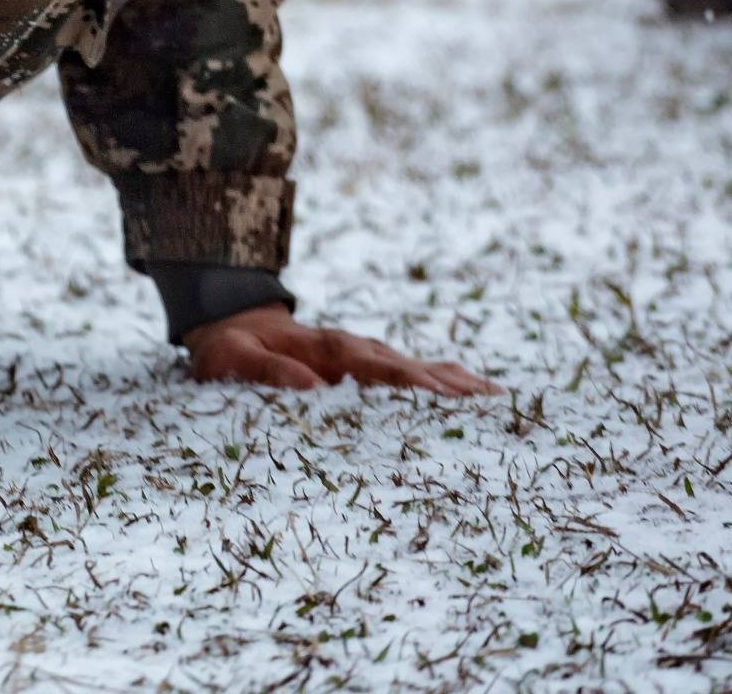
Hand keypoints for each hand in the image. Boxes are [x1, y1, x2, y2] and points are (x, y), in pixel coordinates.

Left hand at [182, 305, 498, 395]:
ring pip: (422, 369)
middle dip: (447, 388)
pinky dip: (452, 384)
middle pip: (409, 369)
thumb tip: (307, 386)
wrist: (232, 322)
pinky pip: (419, 373)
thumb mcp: (229, 358)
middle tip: (492, 409)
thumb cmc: (229, 348)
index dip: (402, 381)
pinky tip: (483, 398)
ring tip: (502, 405)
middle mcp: (356, 349)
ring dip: (459, 387)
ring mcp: (369, 355)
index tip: (435, 395)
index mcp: (324, 349)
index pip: (370, 366)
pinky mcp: (375, 365)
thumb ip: (263, 370)